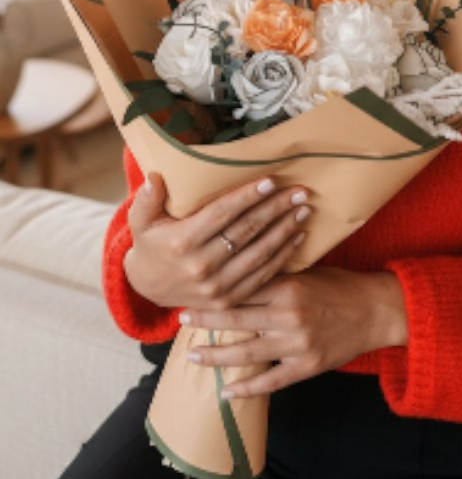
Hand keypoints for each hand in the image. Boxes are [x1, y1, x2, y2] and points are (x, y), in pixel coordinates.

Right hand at [123, 172, 310, 310]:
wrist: (149, 288)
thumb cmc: (151, 244)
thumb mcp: (140, 221)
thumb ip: (147, 199)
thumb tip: (154, 177)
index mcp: (182, 242)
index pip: (222, 214)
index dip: (248, 197)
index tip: (271, 180)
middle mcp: (201, 266)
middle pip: (246, 232)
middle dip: (276, 209)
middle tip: (300, 191)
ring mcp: (216, 287)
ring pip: (259, 254)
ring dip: (285, 230)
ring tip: (304, 209)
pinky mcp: (228, 300)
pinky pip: (262, 276)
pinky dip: (283, 256)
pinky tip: (298, 237)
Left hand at [182, 267, 407, 397]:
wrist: (376, 310)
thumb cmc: (341, 286)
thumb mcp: (308, 271)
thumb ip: (276, 274)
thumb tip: (241, 269)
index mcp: (288, 286)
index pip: (242, 288)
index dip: (216, 290)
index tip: (192, 288)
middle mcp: (288, 315)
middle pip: (236, 319)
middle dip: (206, 319)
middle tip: (181, 317)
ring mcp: (296, 344)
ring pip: (247, 353)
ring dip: (216, 355)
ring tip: (192, 355)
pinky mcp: (307, 366)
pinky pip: (271, 381)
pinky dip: (248, 389)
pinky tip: (226, 392)